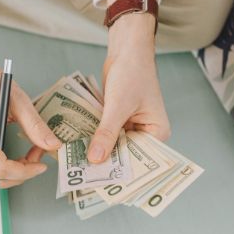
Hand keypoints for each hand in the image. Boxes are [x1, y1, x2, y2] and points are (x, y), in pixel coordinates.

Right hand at [0, 25, 60, 187]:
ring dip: (13, 175)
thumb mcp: (17, 101)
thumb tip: (53, 145)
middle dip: (21, 173)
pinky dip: (4, 171)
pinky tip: (17, 158)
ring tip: (29, 158)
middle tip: (39, 156)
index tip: (41, 165)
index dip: (24, 171)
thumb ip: (35, 126)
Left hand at [87, 0, 169, 163]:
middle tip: (83, 179)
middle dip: (105, 164)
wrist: (127, 49)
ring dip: (96, 152)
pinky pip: (105, 135)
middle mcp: (146, 134)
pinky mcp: (117, 121)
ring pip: (112, 146)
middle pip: (124, 156)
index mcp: (157, 133)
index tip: (100, 184)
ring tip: (76, 168)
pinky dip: (93, 139)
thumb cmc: (132, 73)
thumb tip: (95, 159)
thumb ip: (107, 132)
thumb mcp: (118, 105)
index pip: (140, 161)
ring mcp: (131, 128)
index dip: (120, 171)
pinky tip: (76, 149)